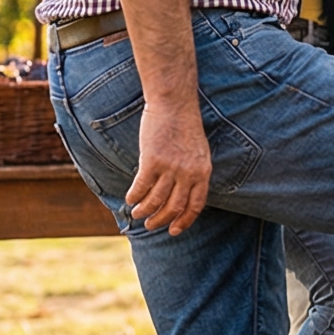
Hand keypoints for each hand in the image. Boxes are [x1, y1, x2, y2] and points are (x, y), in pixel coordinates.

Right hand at [128, 100, 210, 234]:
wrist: (174, 104)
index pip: (195, 205)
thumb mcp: (199, 152)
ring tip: (137, 214)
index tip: (173, 230)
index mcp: (203, 172)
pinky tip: (130, 199)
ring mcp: (170, 167)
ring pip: (156, 200)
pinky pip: (141, 186)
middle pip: (174, 207)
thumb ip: (194, 173)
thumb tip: (182, 194)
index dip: (184, 221)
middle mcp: (188, 173)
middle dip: (160, 220)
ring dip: (145, 211)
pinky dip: (134, 196)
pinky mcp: (152, 160)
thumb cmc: (185, 126)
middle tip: (150, 225)